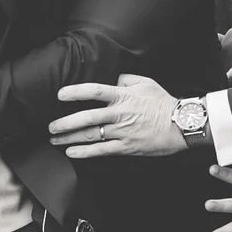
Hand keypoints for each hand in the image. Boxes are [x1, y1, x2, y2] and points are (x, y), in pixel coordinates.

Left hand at [49, 74, 183, 158]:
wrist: (181, 125)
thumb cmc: (164, 103)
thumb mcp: (146, 83)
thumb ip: (126, 79)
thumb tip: (112, 79)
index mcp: (123, 96)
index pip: (94, 91)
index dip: (75, 92)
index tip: (60, 94)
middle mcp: (119, 114)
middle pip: (86, 117)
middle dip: (65, 123)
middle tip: (50, 126)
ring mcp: (121, 132)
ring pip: (90, 135)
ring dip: (69, 137)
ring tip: (54, 139)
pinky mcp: (126, 147)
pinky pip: (101, 150)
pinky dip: (84, 152)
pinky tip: (71, 152)